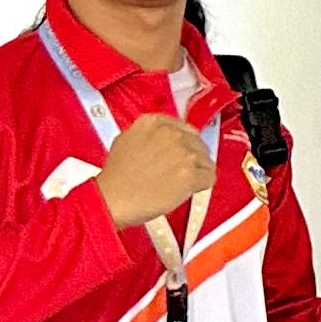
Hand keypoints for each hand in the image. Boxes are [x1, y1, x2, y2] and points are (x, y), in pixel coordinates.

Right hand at [98, 112, 219, 230]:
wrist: (111, 199)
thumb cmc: (115, 178)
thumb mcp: (126, 141)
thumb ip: (150, 135)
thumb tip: (164, 138)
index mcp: (153, 122)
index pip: (185, 128)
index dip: (184, 144)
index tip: (182, 152)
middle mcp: (170, 133)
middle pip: (198, 143)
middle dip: (191, 158)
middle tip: (178, 171)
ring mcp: (182, 153)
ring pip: (206, 160)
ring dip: (197, 172)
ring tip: (177, 182)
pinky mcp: (190, 173)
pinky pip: (209, 177)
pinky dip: (201, 185)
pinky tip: (186, 189)